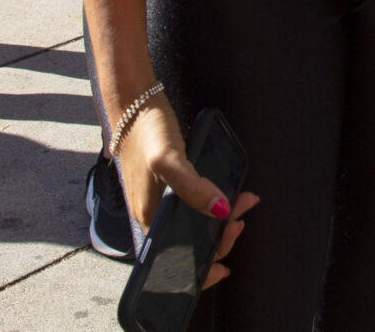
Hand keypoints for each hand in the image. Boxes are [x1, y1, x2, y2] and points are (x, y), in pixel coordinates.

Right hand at [117, 100, 258, 291]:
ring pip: (194, 222)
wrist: (132, 103)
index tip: (223, 268)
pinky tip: (226, 196)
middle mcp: (154, 214)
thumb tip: (220, 211)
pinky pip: (194, 205)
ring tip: (241, 203)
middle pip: (190, 242)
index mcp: (150, 218)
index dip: (198, 270)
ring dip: (221, 219)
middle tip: (239, 221)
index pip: (174, 259)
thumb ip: (193, 188)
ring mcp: (160, 200)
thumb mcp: (169, 160)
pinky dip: (213, 203)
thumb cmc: (146, 131)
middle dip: (220, 238)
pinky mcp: (167, 186)